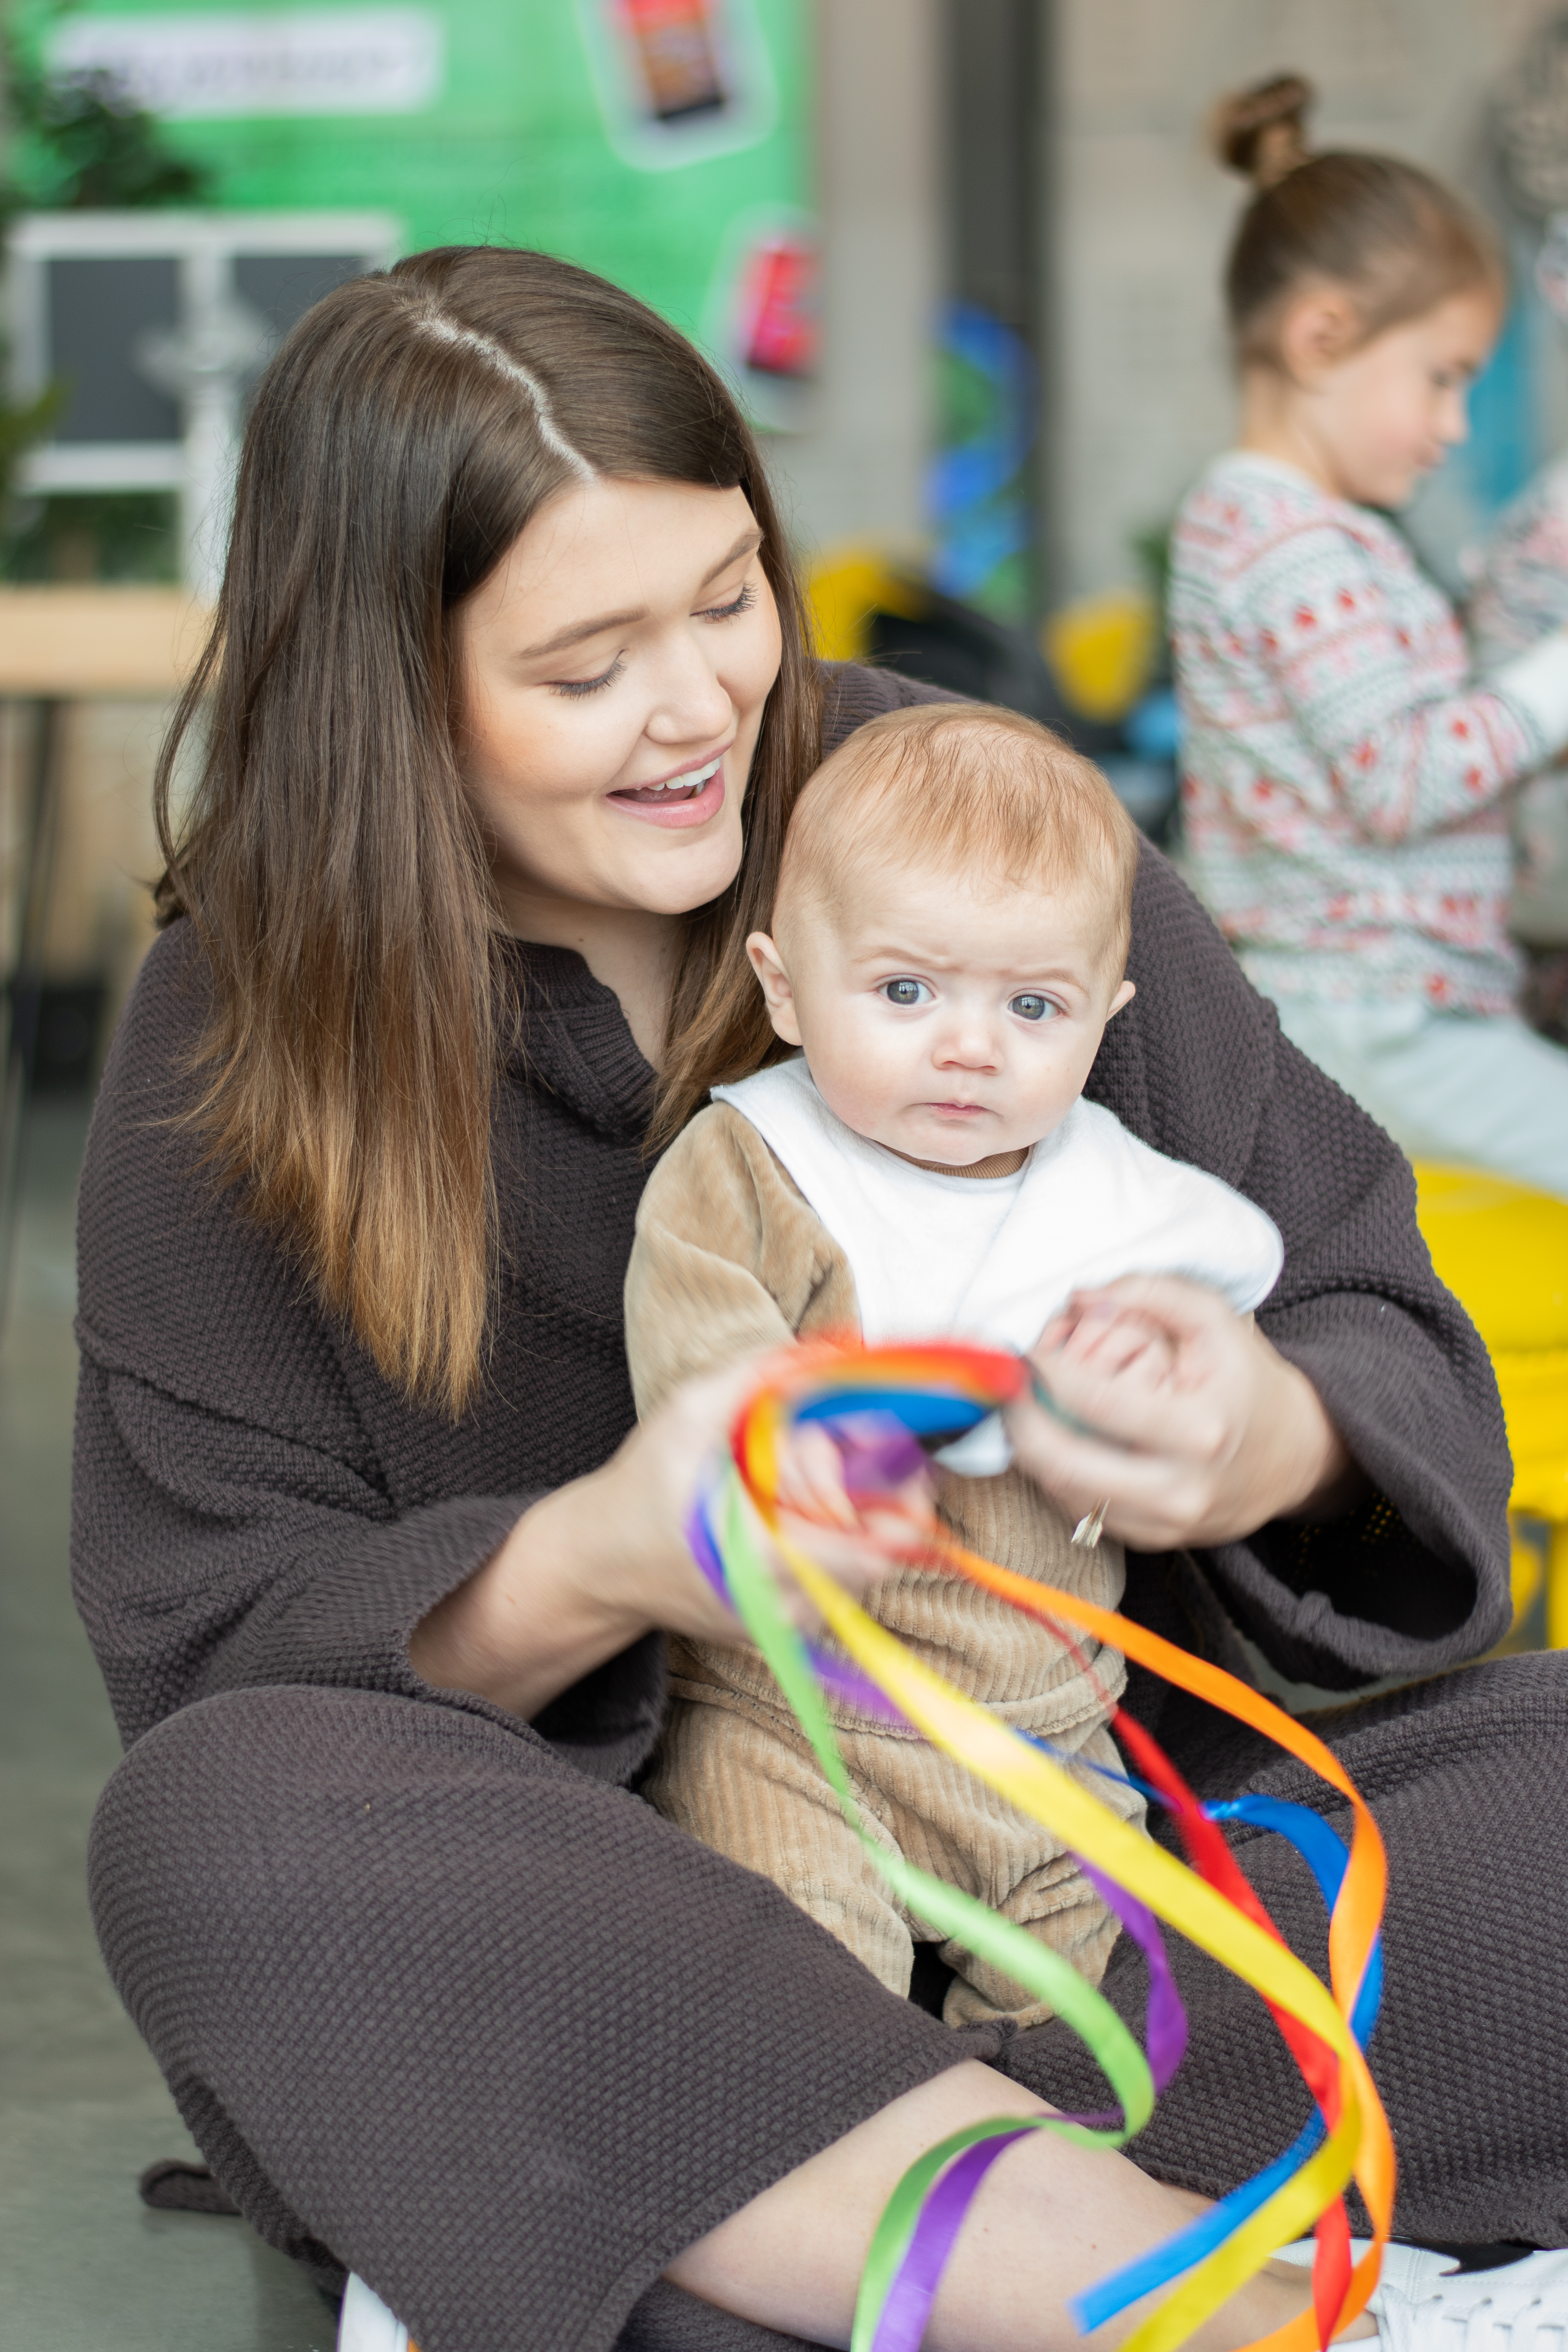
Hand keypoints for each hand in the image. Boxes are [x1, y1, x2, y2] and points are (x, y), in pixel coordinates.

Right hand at [411, 1352, 932, 1719]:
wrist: (600, 1564)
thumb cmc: (642, 1491)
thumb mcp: (688, 1416)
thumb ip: (758, 1378)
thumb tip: (831, 1354)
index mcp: (763, 1558)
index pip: (877, 1547)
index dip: (899, 1492)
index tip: (890, 1446)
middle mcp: (784, 1606)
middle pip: (881, 1551)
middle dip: (875, 1492)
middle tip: (848, 1447)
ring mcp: (788, 1626)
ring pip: (866, 1568)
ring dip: (857, 1517)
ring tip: (809, 1479)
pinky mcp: (787, 1629)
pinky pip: (841, 1584)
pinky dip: (837, 1541)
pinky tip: (797, 1510)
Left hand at [1006, 1276, 1365, 1552]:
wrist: (1292, 1455)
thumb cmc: (1243, 1378)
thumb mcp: (1213, 1320)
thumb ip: (1148, 1294)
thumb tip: (1078, 1299)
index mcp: (1200, 1429)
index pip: (1096, 1402)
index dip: (1046, 1373)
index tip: (1023, 1352)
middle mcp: (1181, 1489)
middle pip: (1065, 1465)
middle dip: (1020, 1423)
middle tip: (1003, 1389)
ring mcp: (1165, 1524)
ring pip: (1065, 1495)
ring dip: (1031, 1453)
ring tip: (1022, 1410)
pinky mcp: (1152, 1541)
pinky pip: (1082, 1514)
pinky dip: (1056, 1478)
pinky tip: (1052, 1441)